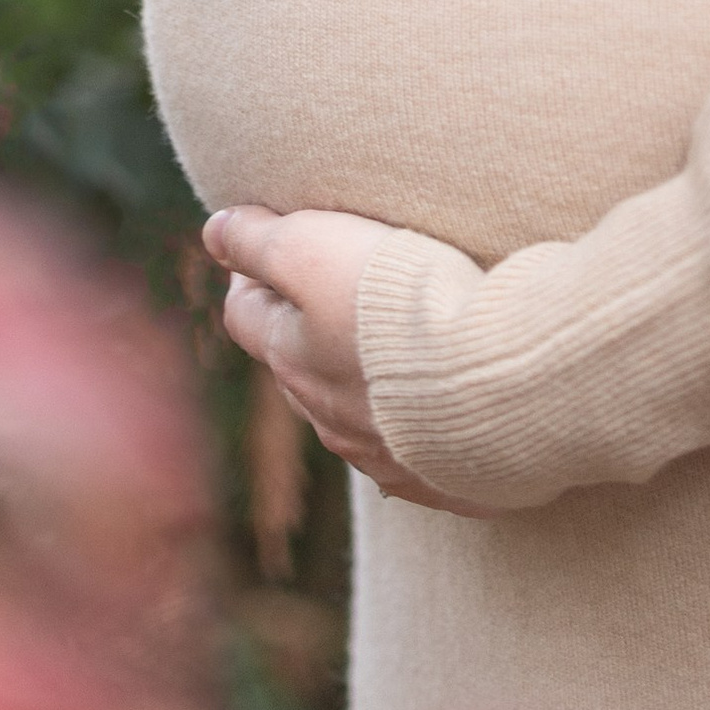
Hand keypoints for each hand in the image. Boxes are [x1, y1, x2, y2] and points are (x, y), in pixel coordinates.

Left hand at [206, 205, 502, 514]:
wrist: (496, 387)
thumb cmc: (400, 308)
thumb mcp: (314, 249)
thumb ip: (258, 240)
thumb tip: (213, 231)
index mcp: (292, 361)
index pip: (246, 314)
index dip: (250, 272)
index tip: (272, 240)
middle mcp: (328, 418)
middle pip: (298, 368)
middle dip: (307, 328)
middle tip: (337, 284)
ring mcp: (385, 454)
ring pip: (355, 411)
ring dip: (366, 376)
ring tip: (401, 339)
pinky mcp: (444, 478)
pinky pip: (419, 446)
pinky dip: (422, 417)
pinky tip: (449, 396)